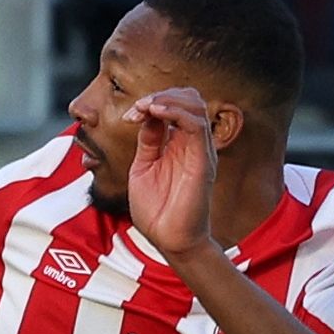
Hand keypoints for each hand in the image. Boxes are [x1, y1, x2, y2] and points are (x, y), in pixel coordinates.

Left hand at [123, 85, 219, 262]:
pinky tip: (156, 112)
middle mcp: (192, 144)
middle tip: (139, 107)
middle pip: (190, 100)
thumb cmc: (157, 209)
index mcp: (179, 145)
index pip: (176, 107)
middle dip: (163, 94)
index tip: (131, 114)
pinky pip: (197, 126)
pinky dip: (175, 112)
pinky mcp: (202, 161)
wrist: (168, 239)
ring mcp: (199, 151)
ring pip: (195, 107)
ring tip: (146, 107)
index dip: (153, 101)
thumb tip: (145, 116)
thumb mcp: (143, 167)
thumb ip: (148, 141)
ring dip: (167, 99)